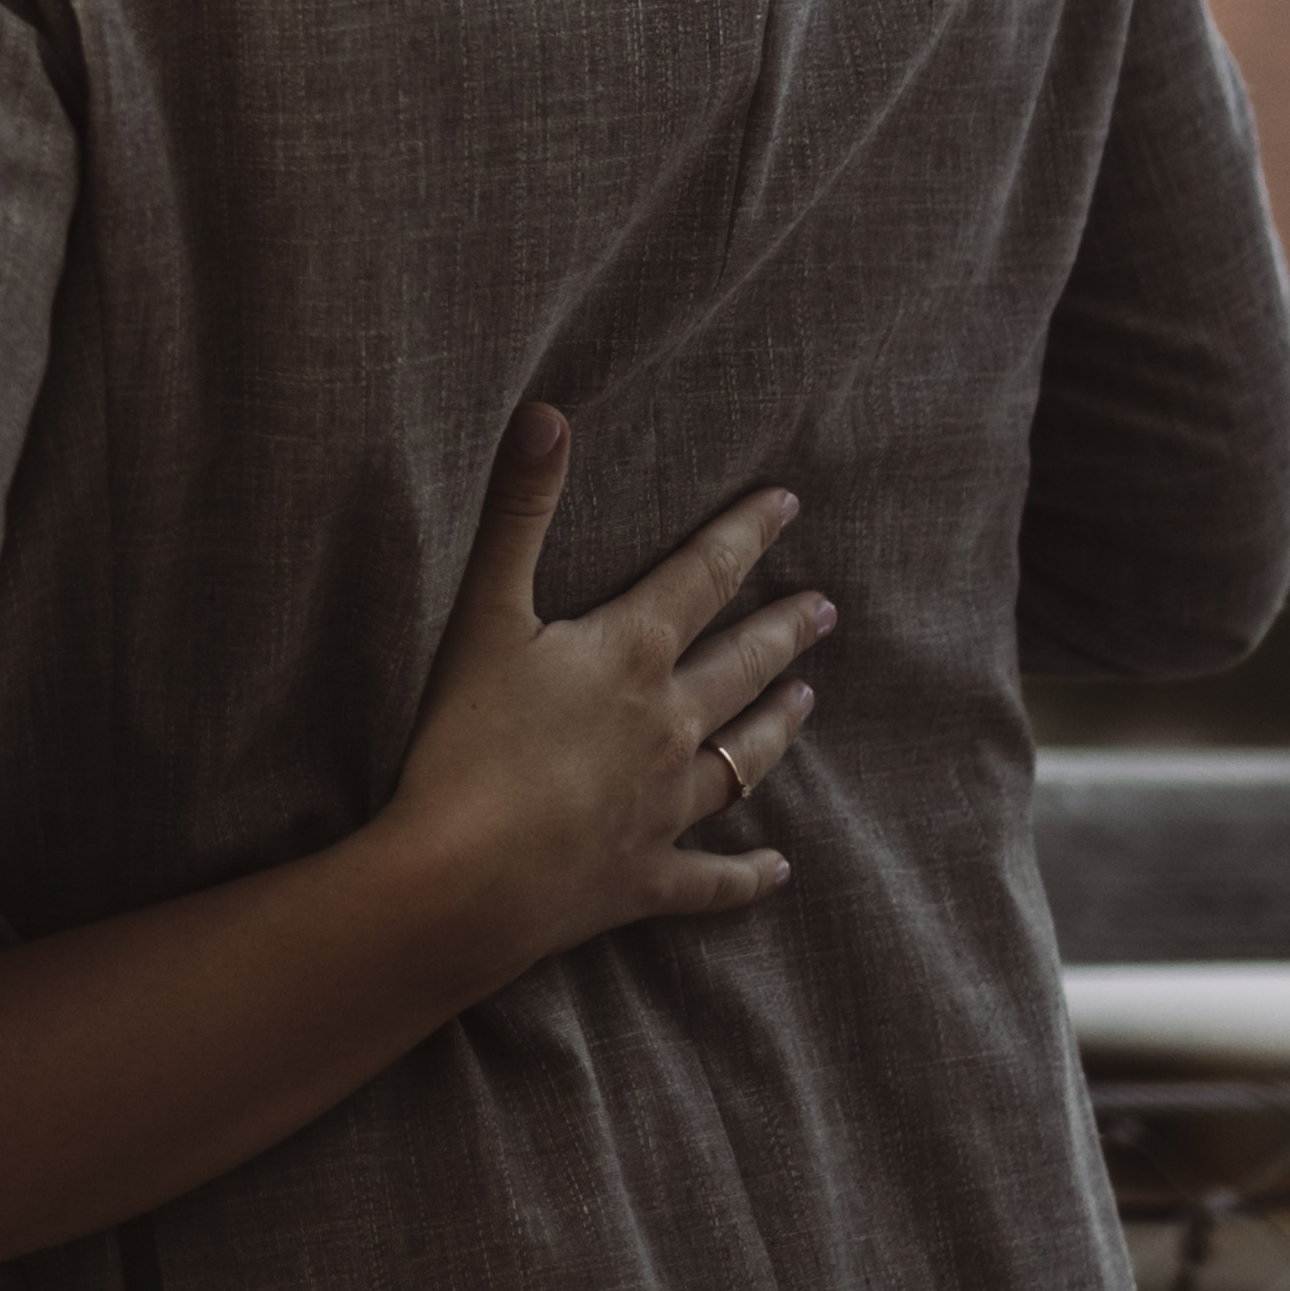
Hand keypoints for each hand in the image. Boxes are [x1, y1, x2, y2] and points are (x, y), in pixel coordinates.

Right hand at [378, 405, 829, 986]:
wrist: (464, 877)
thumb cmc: (465, 740)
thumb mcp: (482, 611)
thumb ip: (518, 511)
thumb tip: (547, 413)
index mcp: (632, 654)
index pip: (703, 575)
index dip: (745, 534)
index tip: (788, 504)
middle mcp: (668, 725)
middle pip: (741, 665)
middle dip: (784, 630)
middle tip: (825, 607)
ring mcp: (665, 806)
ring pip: (743, 759)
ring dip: (777, 727)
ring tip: (807, 699)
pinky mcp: (646, 875)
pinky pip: (713, 876)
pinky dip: (748, 872)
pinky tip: (778, 868)